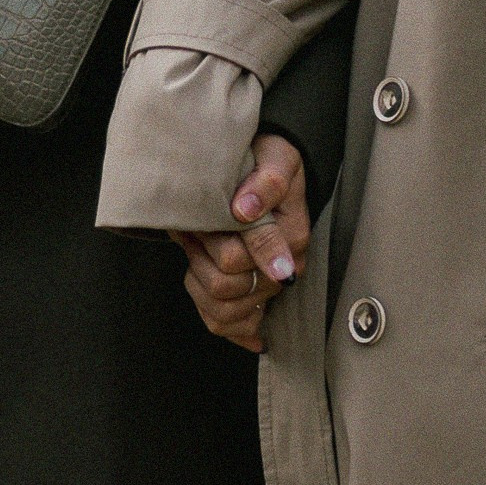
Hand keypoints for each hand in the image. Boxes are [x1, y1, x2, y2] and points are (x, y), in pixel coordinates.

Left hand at [173, 133, 311, 356]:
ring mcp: (268, 289)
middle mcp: (284, 271)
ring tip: (196, 248)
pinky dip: (207, 311)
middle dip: (199, 257)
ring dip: (198, 281)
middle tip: (194, 227)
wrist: (270, 170)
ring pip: (221, 312)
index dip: (206, 242)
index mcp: (291, 239)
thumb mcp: (274, 159)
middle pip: (224, 286)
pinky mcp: (254, 301)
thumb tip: (244, 210)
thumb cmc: (269, 163)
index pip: (235, 259)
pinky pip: (226, 325)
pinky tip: (201, 283)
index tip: (198, 219)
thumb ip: (266, 183)